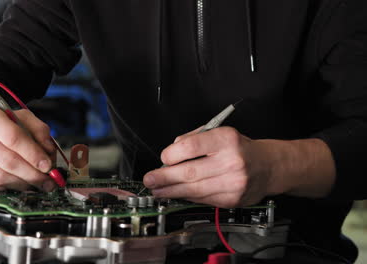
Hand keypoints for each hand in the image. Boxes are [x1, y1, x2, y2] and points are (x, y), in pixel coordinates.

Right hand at [0, 94, 56, 191]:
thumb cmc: (3, 122)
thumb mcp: (24, 117)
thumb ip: (40, 132)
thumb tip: (49, 155)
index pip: (13, 138)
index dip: (33, 154)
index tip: (48, 165)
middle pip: (8, 161)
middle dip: (33, 174)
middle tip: (49, 180)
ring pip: (1, 177)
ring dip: (25, 183)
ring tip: (39, 183)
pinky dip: (13, 186)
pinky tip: (23, 182)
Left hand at [143, 127, 277, 207]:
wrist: (268, 166)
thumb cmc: (240, 148)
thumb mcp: (219, 132)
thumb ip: (194, 139)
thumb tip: (171, 152)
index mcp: (226, 139)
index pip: (191, 146)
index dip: (171, 155)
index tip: (163, 158)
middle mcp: (232, 161)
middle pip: (189, 172)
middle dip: (164, 177)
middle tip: (150, 180)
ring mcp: (233, 183)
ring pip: (194, 190)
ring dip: (171, 191)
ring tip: (158, 190)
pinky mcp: (232, 199)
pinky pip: (202, 199)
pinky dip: (187, 197)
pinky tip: (176, 194)